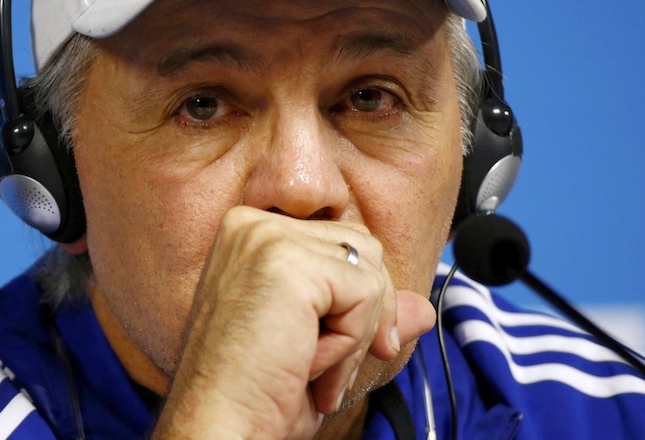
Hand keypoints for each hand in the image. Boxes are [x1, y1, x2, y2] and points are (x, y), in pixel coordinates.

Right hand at [153, 206, 435, 438]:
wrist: (218, 427)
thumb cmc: (257, 393)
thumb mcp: (323, 347)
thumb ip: (371, 317)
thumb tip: (425, 309)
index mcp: (252, 233)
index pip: (342, 242)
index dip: (356, 300)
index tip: (335, 352)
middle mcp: (253, 224)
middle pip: (363, 247)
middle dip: (363, 316)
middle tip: (325, 370)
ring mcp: (266, 237)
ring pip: (369, 270)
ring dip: (355, 332)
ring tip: (311, 367)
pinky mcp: (285, 262)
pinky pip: (364, 293)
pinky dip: (350, 342)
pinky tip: (307, 366)